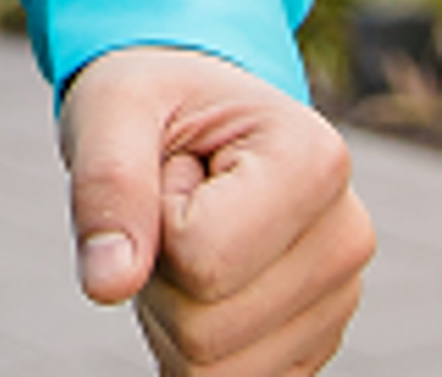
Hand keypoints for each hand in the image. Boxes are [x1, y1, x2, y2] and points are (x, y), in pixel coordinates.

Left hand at [61, 45, 373, 375]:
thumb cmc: (154, 102)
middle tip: (174, 200)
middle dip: (158, 269)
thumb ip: (107, 185)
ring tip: (189, 235)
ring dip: (171, 309)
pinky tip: (204, 279)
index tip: (173, 164)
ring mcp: (337, 302)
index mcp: (313, 160)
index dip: (153, 214)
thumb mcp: (113, 109)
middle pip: (206, 327)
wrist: (191, 115)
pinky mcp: (315, 347)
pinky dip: (189, 345)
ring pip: (213, 371)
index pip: (199, 253)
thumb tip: (107, 284)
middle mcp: (345, 239)